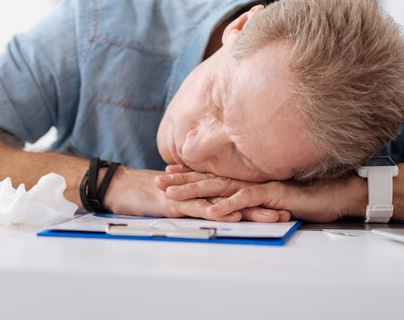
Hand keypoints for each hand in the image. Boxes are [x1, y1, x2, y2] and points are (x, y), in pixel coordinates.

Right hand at [103, 165, 290, 221]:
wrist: (117, 186)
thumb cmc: (142, 193)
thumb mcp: (172, 197)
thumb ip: (191, 200)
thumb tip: (208, 208)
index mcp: (199, 188)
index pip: (232, 192)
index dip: (255, 196)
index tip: (278, 202)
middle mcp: (197, 190)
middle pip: (234, 195)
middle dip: (261, 203)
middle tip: (286, 210)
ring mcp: (186, 196)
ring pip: (222, 202)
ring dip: (247, 209)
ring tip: (270, 216)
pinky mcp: (173, 205)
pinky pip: (196, 209)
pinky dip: (214, 212)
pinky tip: (231, 216)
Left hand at [155, 165, 364, 222]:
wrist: (336, 192)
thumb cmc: (306, 195)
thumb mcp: (272, 197)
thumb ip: (252, 196)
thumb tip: (234, 201)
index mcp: (247, 177)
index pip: (212, 174)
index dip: (189, 173)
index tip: (167, 172)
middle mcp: (249, 178)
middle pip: (209, 178)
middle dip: (181, 179)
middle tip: (158, 181)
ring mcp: (259, 183)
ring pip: (220, 186)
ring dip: (195, 190)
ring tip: (172, 194)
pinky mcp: (273, 193)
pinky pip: (246, 199)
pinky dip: (228, 204)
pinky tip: (212, 210)